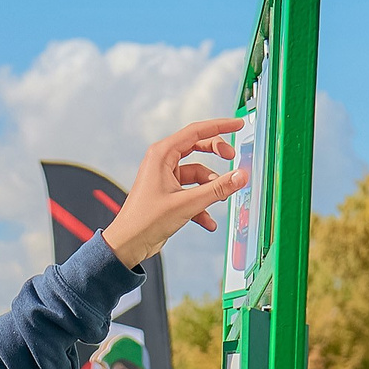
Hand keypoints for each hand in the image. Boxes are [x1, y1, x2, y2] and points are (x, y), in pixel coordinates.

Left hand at [100, 118, 249, 265]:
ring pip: (197, 174)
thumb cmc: (146, 220)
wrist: (128, 244)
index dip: (219, 126)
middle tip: (234, 162)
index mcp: (162, 154)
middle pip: (198, 148)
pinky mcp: (169, 194)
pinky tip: (208, 222)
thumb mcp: (187, 203)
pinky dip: (202, 205)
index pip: (196, 131)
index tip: (238, 124)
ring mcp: (166, 178)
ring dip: (210, 188)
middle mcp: (163, 162)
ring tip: (219, 200)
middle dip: (217, 156)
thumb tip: (241, 176)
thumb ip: (217, 189)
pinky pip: (192, 192)